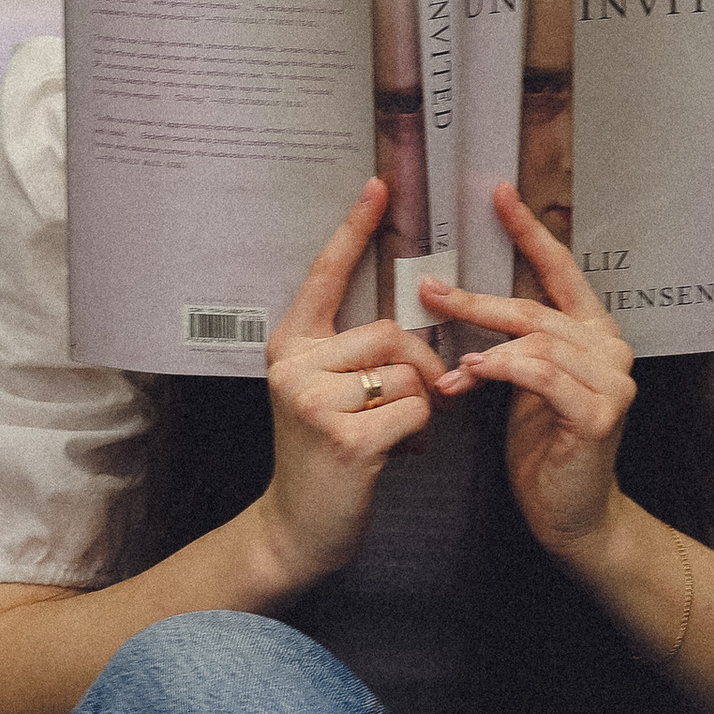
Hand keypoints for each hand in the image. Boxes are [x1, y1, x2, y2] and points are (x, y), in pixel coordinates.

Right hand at [254, 179, 448, 591]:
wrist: (297, 529)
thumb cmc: (327, 457)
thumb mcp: (327, 393)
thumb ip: (355, 353)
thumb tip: (415, 324)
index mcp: (290, 344)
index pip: (325, 274)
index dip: (354, 228)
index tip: (378, 185)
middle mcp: (294, 364)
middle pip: (392, 331)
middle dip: (422, 368)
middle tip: (418, 405)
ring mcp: (313, 400)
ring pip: (409, 372)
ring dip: (423, 407)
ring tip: (398, 436)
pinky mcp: (343, 437)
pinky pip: (415, 409)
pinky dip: (422, 433)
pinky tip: (398, 455)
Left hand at [422, 184, 635, 562]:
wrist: (572, 514)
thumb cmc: (545, 447)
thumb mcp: (525, 384)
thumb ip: (514, 344)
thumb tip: (459, 302)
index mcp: (594, 333)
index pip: (561, 271)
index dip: (529, 232)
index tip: (498, 195)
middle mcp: (612, 348)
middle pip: (535, 309)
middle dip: (476, 301)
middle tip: (428, 290)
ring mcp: (613, 380)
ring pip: (536, 341)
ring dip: (482, 348)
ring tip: (445, 367)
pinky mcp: (599, 413)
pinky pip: (541, 376)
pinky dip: (501, 371)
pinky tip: (469, 377)